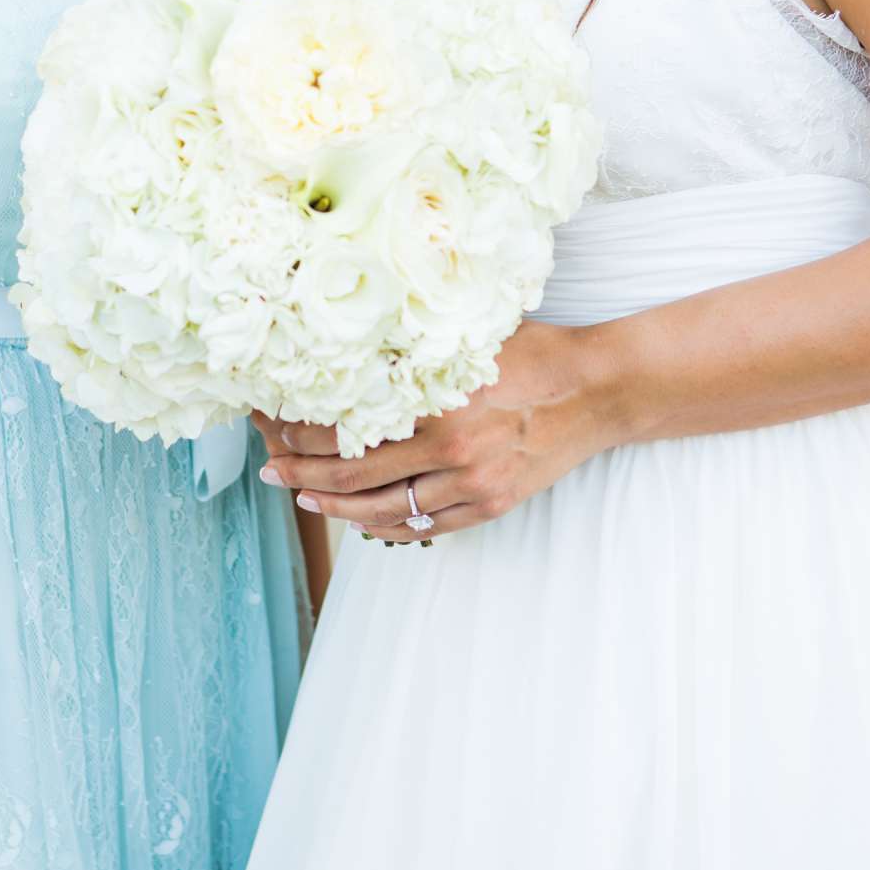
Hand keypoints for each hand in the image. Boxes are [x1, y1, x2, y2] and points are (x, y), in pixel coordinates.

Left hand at [256, 319, 610, 542]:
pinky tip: (361, 521)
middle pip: (354, 477)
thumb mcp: (465, 343)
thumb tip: (349, 354)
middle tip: (271, 471)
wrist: (597, 390)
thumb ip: (412, 355)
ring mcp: (471, 485)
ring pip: (383, 510)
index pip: (349, 430)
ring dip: (335, 508)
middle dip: (304, 475)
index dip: (303, 433)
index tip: (275, 426)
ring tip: (303, 498)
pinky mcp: (488, 506)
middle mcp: (451, 451)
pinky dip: (386, 527)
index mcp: (437, 405)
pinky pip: (424, 526)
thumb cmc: (531, 353)